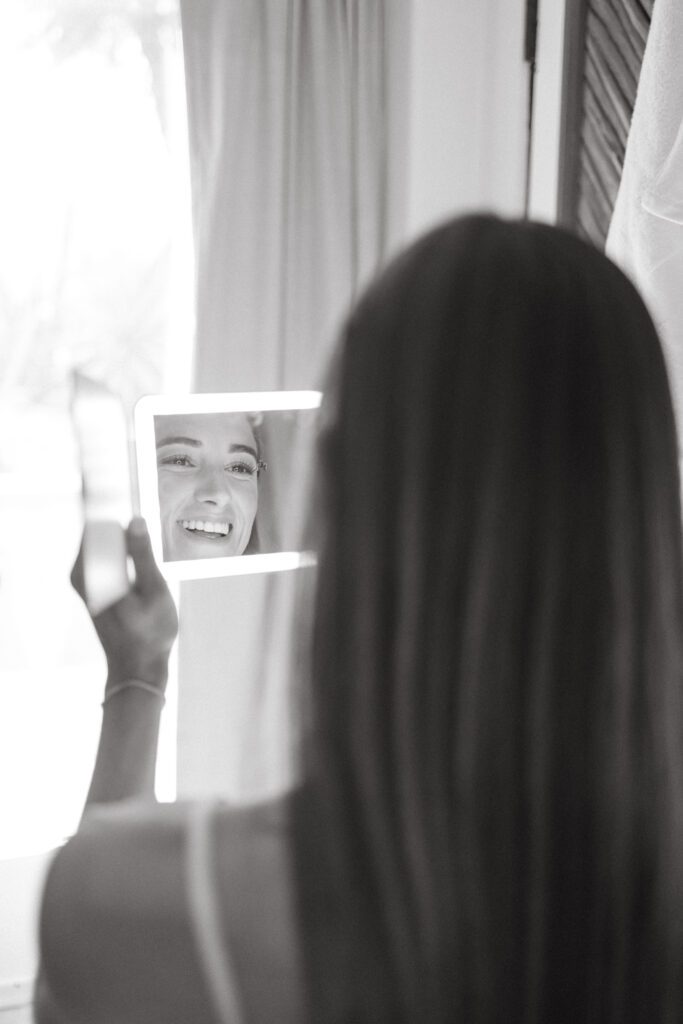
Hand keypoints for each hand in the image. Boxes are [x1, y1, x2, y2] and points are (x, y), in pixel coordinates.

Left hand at [71, 518, 178, 689]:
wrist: (136, 669)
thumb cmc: (149, 632)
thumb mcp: (154, 589)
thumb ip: (142, 553)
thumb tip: (134, 519)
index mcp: (90, 572)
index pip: (97, 524)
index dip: (119, 518)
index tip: (141, 526)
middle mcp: (80, 574)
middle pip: (101, 533)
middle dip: (127, 536)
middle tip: (149, 562)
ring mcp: (83, 582)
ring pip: (106, 546)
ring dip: (128, 550)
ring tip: (147, 575)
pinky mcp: (90, 588)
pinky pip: (105, 560)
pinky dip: (124, 561)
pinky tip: (141, 580)